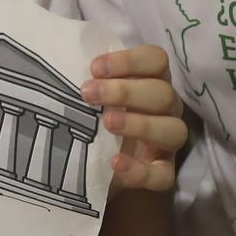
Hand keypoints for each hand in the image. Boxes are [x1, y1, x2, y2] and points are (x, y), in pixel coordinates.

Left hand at [83, 45, 189, 192]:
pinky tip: (116, 163)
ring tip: (107, 123)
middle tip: (88, 94)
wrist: (89, 165)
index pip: (156, 60)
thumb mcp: (90, 96)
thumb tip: (62, 60)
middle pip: (164, 93)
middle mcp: (165, 109)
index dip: (130, 60)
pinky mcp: (162, 173)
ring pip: (173, 130)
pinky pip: (163, 175)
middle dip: (125, 91)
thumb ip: (89, 79)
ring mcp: (167, 142)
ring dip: (140, 124)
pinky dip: (140, 170)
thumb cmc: (91, 117)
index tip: (94, 68)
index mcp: (151, 81)